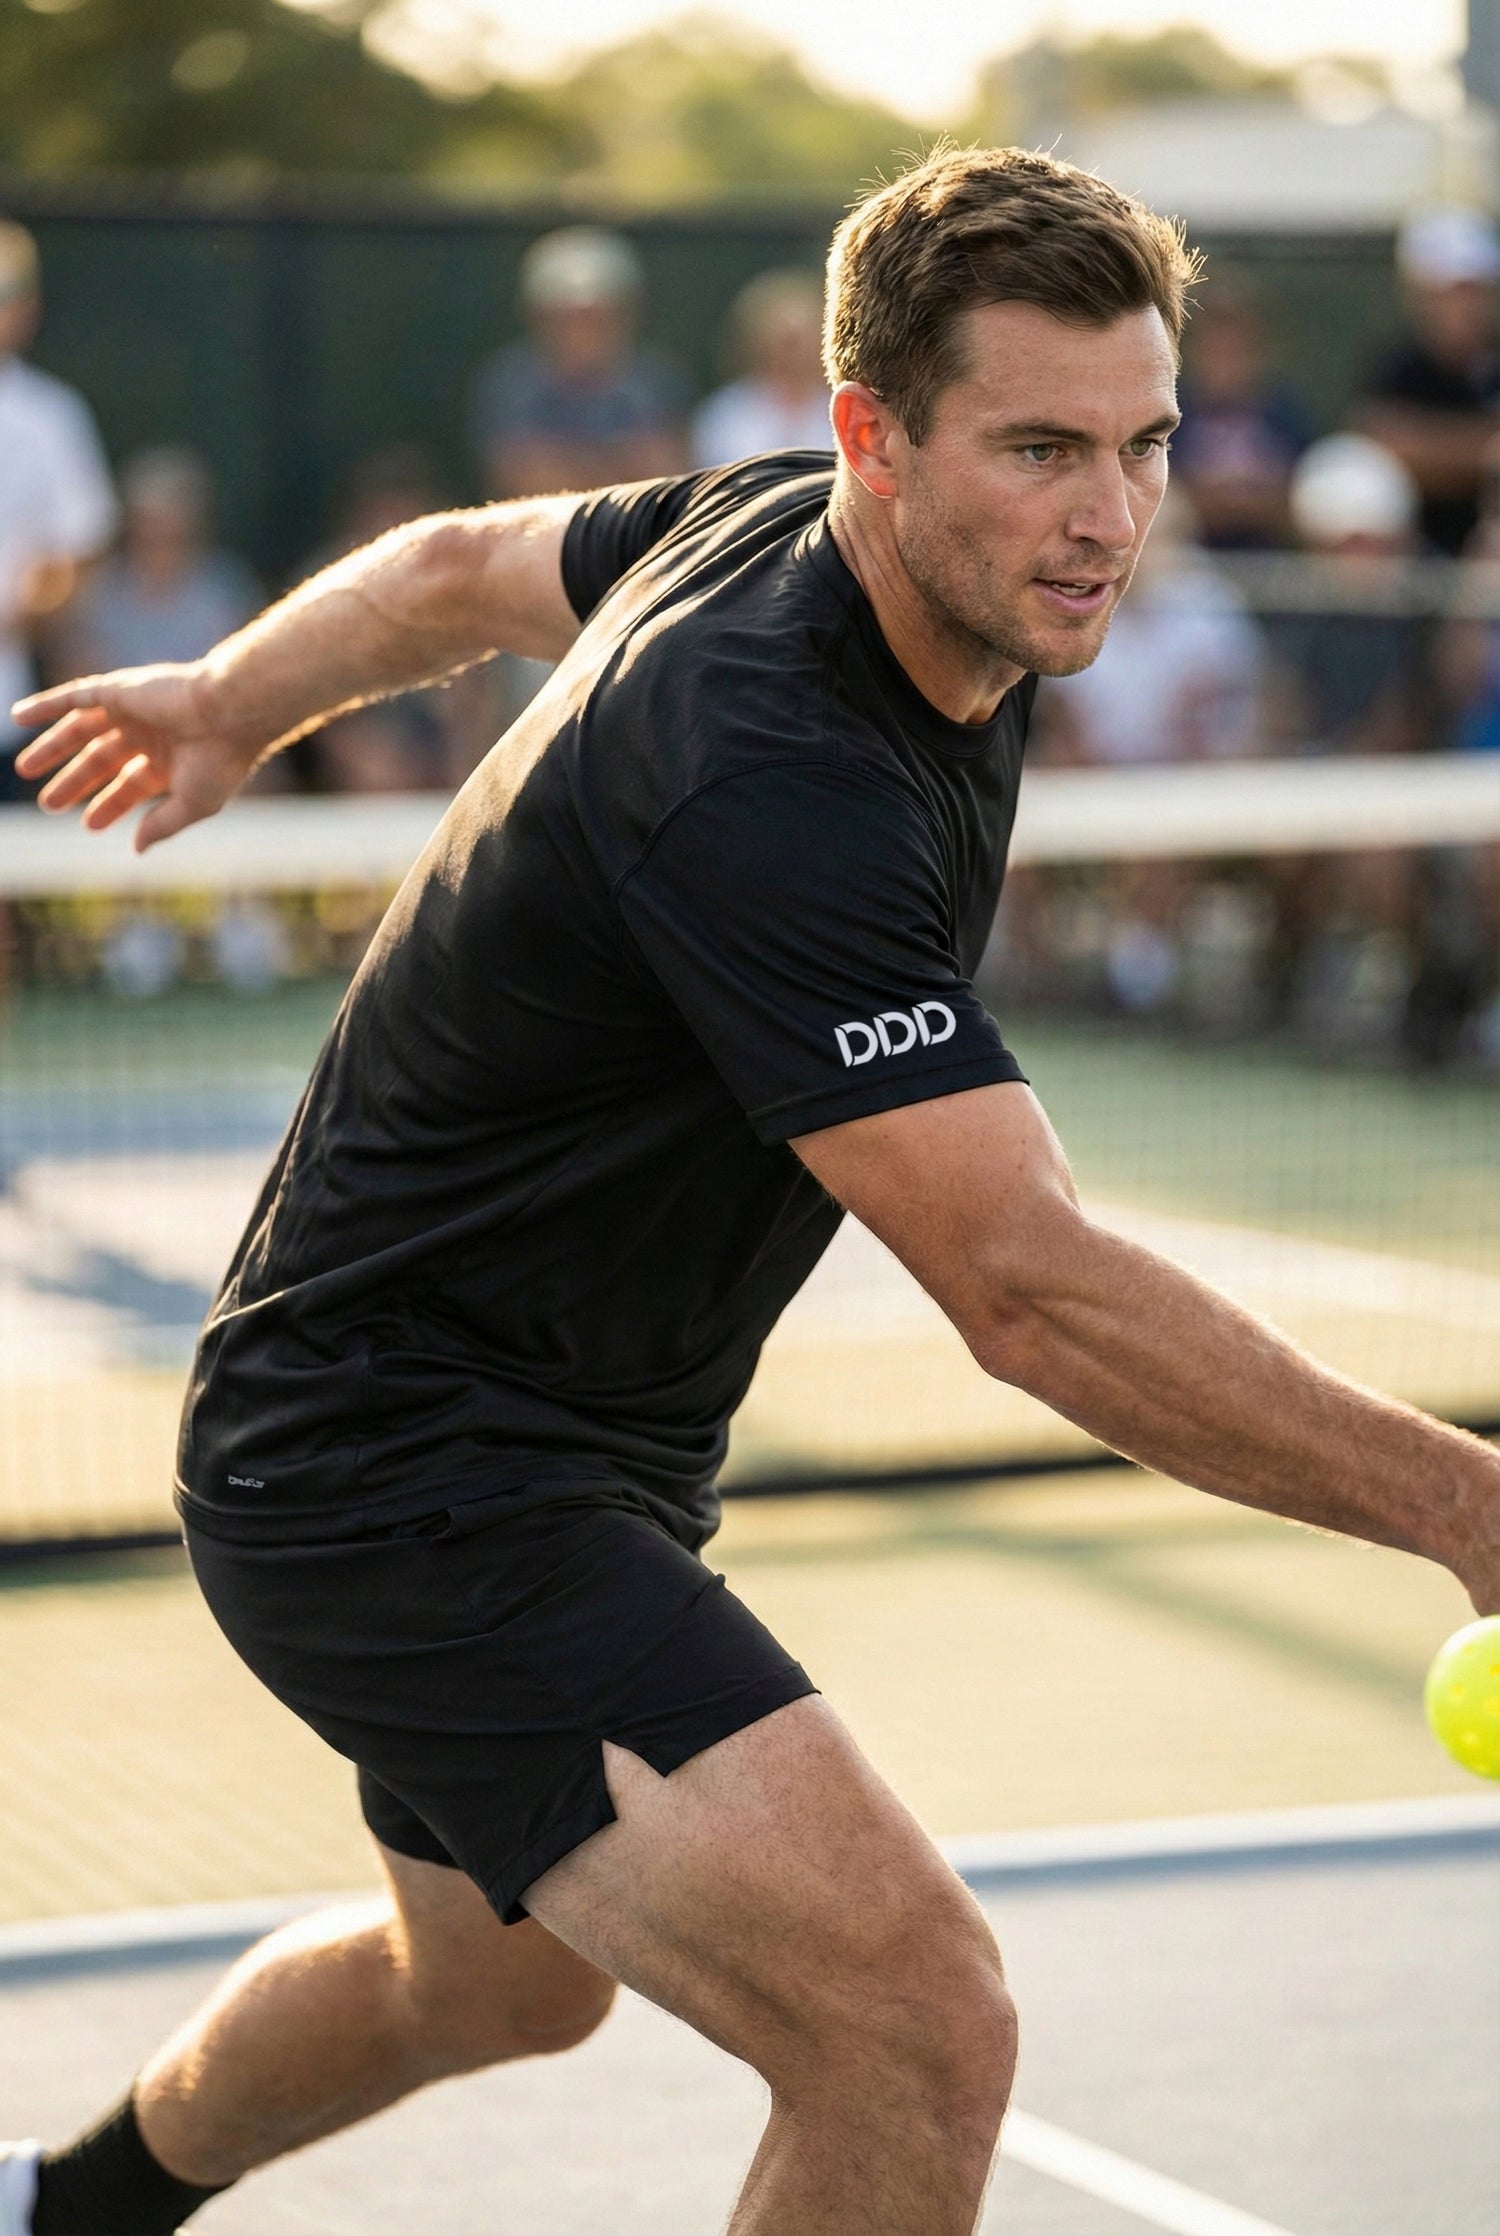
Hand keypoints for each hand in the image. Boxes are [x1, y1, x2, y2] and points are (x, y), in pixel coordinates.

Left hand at [10, 664, 263, 851]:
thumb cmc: (220, 761)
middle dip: (75, 782)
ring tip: (24, 769)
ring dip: (52, 748)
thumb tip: (137, 848)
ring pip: (82, 730)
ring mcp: (133, 710)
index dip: (111, 805)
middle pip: (101, 759)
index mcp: (172, 761)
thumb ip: (162, 825)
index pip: (132, 784)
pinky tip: (18, 718)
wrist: (229, 713)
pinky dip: (46, 705)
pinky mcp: (118, 690)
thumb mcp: (192, 804)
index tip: (88, 825)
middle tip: (48, 805)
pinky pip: (73, 696)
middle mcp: (150, 734)